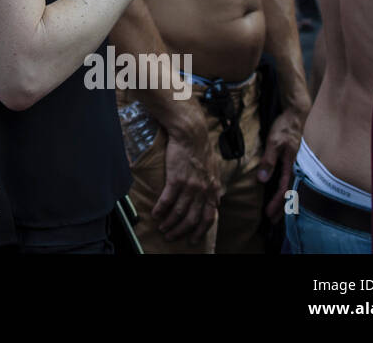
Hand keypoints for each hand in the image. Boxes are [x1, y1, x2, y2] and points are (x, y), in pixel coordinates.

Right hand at [154, 115, 222, 243]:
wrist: (191, 134)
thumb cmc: (201, 149)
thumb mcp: (214, 170)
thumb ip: (214, 187)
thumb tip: (217, 201)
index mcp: (213, 189)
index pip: (208, 217)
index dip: (200, 230)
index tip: (192, 238)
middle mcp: (203, 190)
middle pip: (193, 218)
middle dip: (181, 231)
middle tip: (172, 237)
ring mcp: (190, 185)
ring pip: (180, 212)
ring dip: (170, 223)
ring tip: (162, 228)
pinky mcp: (176, 179)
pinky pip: (167, 200)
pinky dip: (161, 209)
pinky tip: (156, 214)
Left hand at [258, 108, 303, 220]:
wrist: (298, 114)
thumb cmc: (286, 127)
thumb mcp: (273, 142)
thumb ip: (269, 160)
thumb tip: (262, 179)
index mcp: (293, 165)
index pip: (284, 190)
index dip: (277, 203)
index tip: (269, 214)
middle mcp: (299, 168)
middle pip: (292, 194)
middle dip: (282, 208)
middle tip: (272, 220)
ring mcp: (301, 165)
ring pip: (295, 189)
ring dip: (286, 202)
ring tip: (278, 213)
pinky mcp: (299, 161)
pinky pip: (295, 181)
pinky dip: (290, 192)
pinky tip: (285, 195)